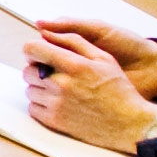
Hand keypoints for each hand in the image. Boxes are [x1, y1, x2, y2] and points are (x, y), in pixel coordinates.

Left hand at [24, 27, 156, 151]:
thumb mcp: (104, 58)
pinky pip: (33, 108)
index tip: (39, 53)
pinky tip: (58, 103)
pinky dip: (41, 105)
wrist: (129, 123)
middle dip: (36, 69)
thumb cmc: (118, 89)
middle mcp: (61, 84)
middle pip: (27, 71)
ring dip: (40, 88)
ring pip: (30, 90)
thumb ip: (74, 42)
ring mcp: (56, 104)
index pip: (33, 49)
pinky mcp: (54, 121)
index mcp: (73, 65)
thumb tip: (47, 34)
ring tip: (60, 90)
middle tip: (53, 74)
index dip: (33, 49)